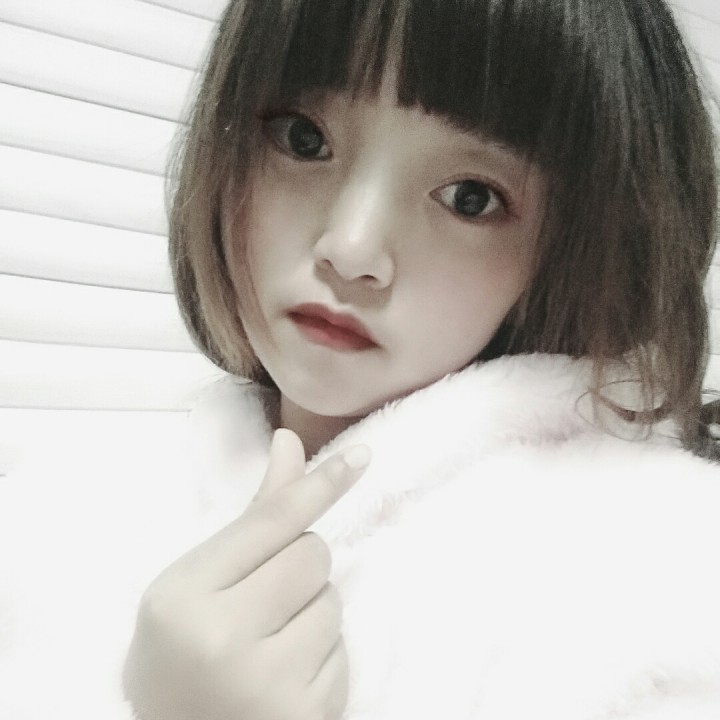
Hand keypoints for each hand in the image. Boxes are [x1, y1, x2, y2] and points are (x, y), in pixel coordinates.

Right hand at [123, 429, 370, 719]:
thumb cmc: (180, 654)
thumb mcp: (197, 583)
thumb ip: (252, 516)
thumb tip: (289, 442)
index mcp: (182, 595)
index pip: (270, 521)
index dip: (319, 483)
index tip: (361, 456)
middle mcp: (221, 638)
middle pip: (312, 555)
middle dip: (300, 565)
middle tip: (263, 598)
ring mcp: (266, 684)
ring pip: (333, 601)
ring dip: (313, 612)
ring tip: (268, 645)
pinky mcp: (304, 717)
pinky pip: (343, 652)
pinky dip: (322, 657)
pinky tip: (283, 679)